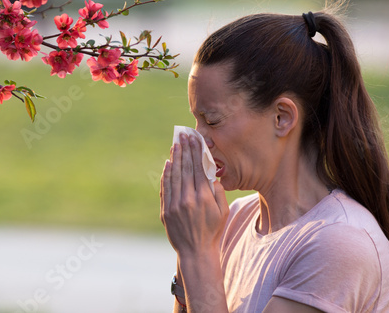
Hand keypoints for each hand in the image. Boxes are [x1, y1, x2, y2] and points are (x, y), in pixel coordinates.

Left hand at [160, 133, 228, 255]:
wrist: (195, 252)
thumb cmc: (213, 231)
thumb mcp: (223, 212)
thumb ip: (219, 192)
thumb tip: (212, 176)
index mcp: (204, 198)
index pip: (199, 169)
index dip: (196, 152)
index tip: (195, 139)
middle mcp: (188, 199)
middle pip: (185, 168)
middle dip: (185, 150)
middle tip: (183, 135)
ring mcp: (175, 205)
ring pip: (174, 176)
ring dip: (174, 158)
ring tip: (175, 145)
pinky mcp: (165, 211)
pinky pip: (165, 188)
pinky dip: (166, 174)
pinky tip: (168, 164)